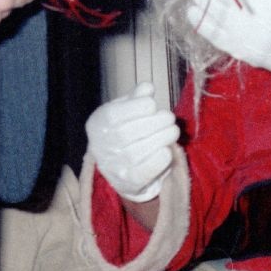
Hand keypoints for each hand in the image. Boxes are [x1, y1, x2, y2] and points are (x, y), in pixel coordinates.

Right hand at [84, 82, 178, 202]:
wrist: (119, 167)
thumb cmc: (123, 130)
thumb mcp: (124, 109)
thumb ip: (135, 98)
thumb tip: (147, 87)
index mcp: (97, 124)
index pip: (115, 115)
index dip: (139, 107)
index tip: (152, 105)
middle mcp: (102, 147)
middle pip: (130, 133)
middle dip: (156, 121)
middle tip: (170, 118)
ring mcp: (115, 166)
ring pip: (141, 151)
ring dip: (164, 137)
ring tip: (173, 131)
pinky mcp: (130, 182)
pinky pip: (148, 170)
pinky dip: (161, 158)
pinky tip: (167, 150)